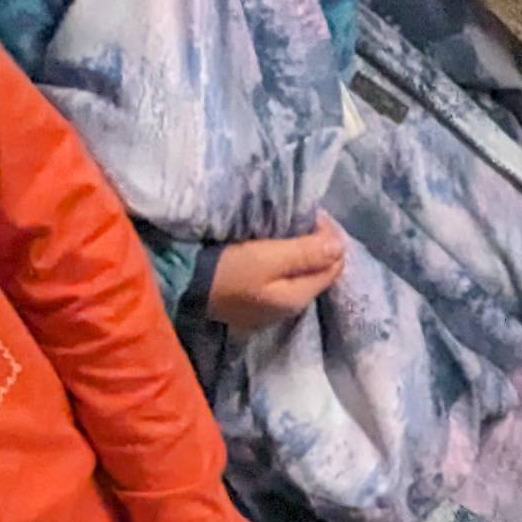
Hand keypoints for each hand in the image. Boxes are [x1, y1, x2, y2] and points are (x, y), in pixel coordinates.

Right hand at [207, 225, 344, 333]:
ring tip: (293, 227)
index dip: (330, 238)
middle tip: (307, 217)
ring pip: (300, 276)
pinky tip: (275, 246)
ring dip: (302, 252)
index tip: (315, 213)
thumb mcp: (267, 257)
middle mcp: (289, 309)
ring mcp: (270, 308)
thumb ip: (305, 253)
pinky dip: (285, 261)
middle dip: (319, 246)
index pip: (332, 268)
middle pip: (318, 274)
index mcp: (298, 299)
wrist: (180, 282)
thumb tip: (340, 246)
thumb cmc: (225, 268)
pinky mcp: (252, 300)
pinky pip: (281, 278)